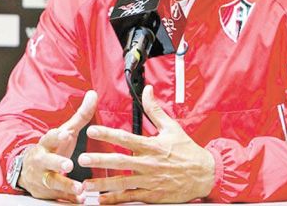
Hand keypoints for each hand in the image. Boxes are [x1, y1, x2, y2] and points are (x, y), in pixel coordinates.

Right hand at [18, 90, 97, 201]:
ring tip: (79, 188)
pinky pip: (59, 197)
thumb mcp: (65, 131)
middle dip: (57, 162)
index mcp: (47, 143)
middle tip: (68, 165)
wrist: (29, 172)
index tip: (65, 134)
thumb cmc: (53, 148)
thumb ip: (81, 115)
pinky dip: (69, 199)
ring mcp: (44, 177)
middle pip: (47, 161)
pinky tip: (80, 200)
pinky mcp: (48, 192)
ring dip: (66, 185)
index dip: (57, 136)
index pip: (50, 138)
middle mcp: (42, 160)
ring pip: (53, 182)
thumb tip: (93, 94)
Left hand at [78, 85, 214, 203]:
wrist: (204, 174)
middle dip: (100, 161)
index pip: (126, 139)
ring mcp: (150, 180)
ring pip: (122, 182)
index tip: (92, 131)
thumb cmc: (188, 151)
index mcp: (152, 146)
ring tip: (86, 184)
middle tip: (83, 159)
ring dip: (103, 183)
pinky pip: (131, 197)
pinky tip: (102, 200)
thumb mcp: (172, 127)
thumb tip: (147, 91)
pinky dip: (116, 199)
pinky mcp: (152, 195)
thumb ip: (155, 110)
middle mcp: (149, 163)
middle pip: (120, 161)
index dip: (108, 134)